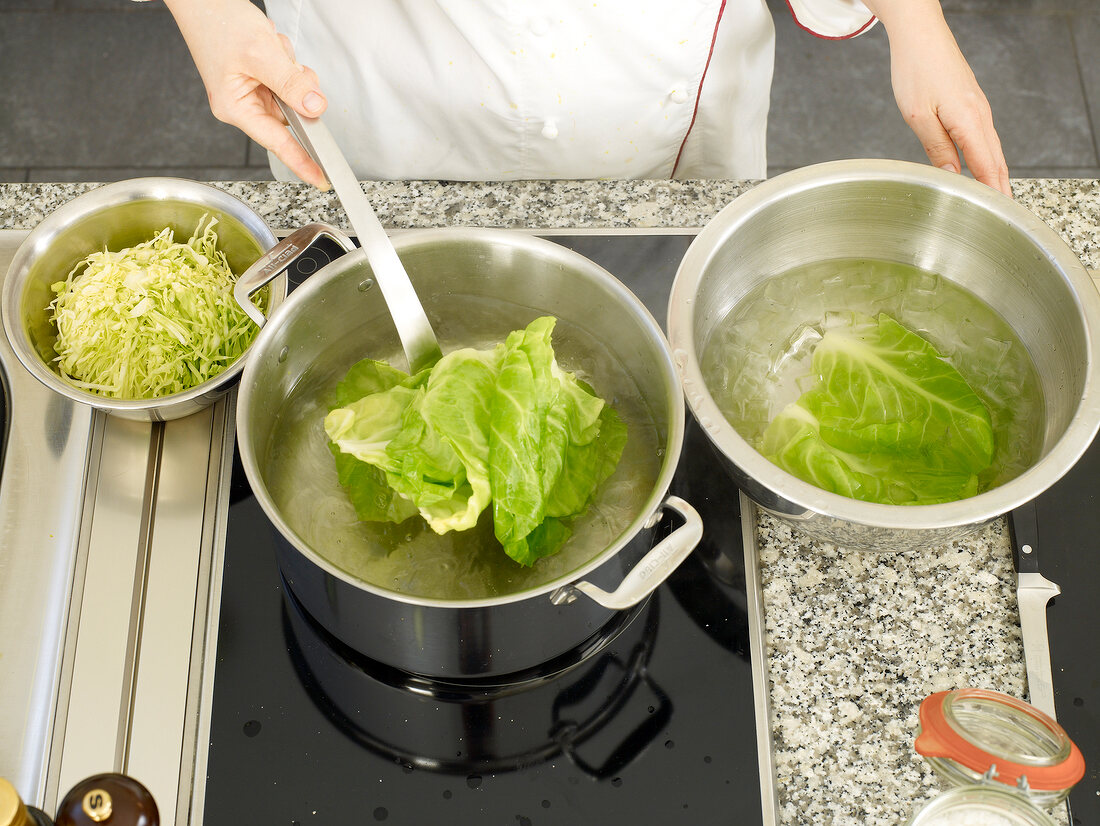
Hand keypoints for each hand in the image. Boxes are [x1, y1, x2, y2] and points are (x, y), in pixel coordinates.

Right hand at [164, 0, 328, 188]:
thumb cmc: (215, 21)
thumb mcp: (261, 54)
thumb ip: (291, 85)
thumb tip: (315, 108)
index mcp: (235, 108)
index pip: (278, 142)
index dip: (303, 161)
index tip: (321, 179)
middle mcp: (243, 104)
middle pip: (291, 114)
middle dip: (297, 89)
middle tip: (288, 66)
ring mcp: (251, 90)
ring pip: (292, 94)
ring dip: (290, 70)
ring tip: (271, 49)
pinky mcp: (258, 77)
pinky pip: (287, 77)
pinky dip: (286, 61)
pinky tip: (271, 46)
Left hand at [866, 0, 1010, 196]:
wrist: (921, 35)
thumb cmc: (916, 70)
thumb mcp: (918, 116)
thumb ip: (937, 148)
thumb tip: (952, 175)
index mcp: (968, 120)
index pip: (987, 166)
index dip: (993, 192)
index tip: (997, 215)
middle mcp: (980, 115)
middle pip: (996, 160)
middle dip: (1001, 189)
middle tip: (1005, 217)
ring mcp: (978, 109)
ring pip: (992, 149)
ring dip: (996, 175)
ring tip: (997, 201)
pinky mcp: (971, 104)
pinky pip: (984, 138)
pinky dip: (988, 158)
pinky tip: (983, 169)